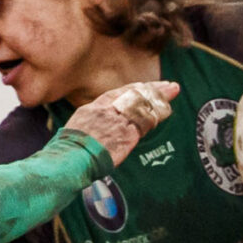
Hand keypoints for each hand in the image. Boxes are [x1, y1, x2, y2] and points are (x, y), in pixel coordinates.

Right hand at [64, 79, 180, 167]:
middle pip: (134, 94)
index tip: (145, 86)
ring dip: (160, 97)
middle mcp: (107, 110)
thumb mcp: (77, 130)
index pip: (118, 94)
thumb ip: (91, 126)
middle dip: (152, 88)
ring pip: (143, 104)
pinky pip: (146, 121)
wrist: (72, 157)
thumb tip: (94, 131)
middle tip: (168, 84)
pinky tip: (167, 109)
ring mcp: (118, 121)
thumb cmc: (69, 151)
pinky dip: (158, 114)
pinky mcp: (128, 134)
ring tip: (173, 90)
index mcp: (93, 109)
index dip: (133, 89)